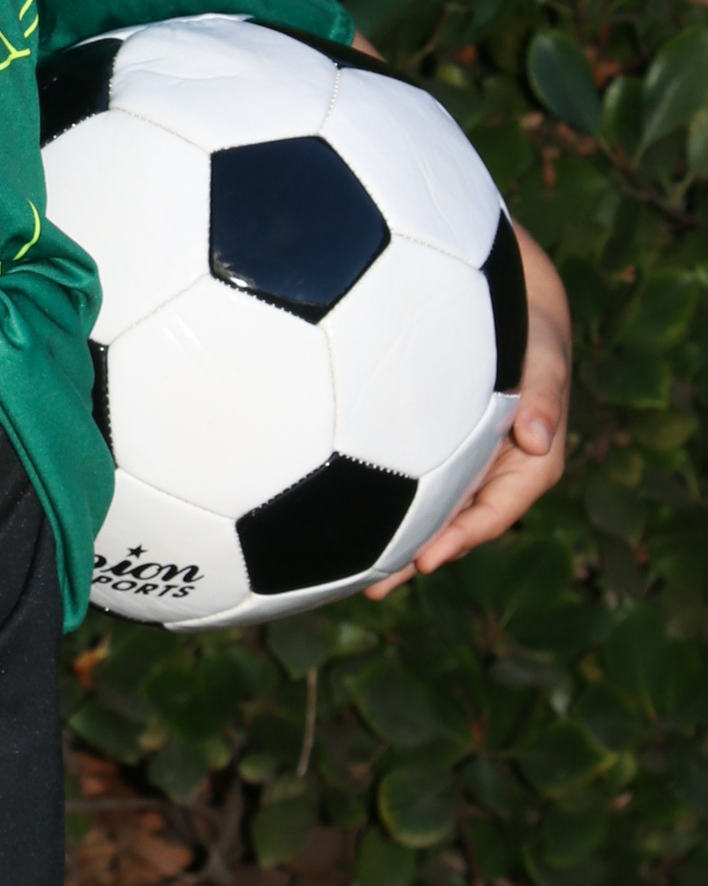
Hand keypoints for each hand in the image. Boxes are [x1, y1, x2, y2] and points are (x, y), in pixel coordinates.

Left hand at [364, 220, 569, 599]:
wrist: (504, 297)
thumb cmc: (528, 327)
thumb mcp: (544, 356)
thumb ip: (543, 392)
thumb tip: (540, 439)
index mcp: (527, 460)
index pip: (495, 510)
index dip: (462, 537)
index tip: (427, 560)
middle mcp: (492, 466)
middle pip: (454, 521)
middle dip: (416, 555)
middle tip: (372, 588)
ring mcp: (462, 455)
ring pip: (429, 506)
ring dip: (395, 537)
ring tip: (348, 572)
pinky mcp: (432, 438)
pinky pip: (410, 475)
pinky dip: (383, 497)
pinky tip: (343, 511)